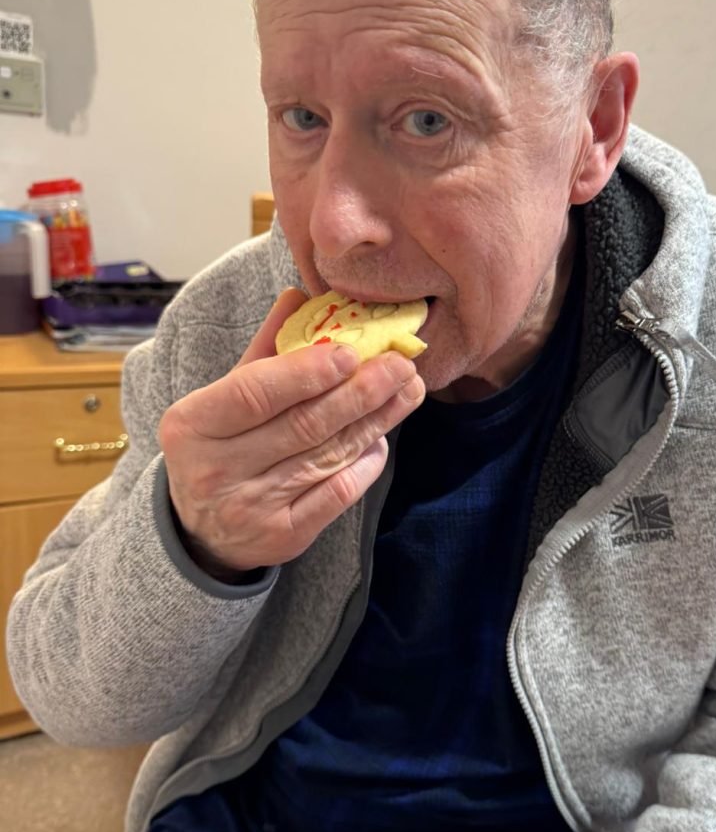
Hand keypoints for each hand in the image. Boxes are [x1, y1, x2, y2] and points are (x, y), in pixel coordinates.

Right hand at [159, 287, 425, 575]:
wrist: (200, 530)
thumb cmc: (217, 448)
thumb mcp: (221, 398)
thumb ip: (263, 352)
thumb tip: (300, 295)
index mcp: (193, 424)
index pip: (254, 392)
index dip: (306, 372)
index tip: (352, 352)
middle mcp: (218, 469)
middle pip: (302, 424)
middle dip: (360, 392)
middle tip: (401, 364)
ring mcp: (251, 507)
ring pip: (326, 456)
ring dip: (374, 420)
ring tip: (407, 390)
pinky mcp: (283, 536)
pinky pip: (337, 493)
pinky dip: (365, 463)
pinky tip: (382, 437)